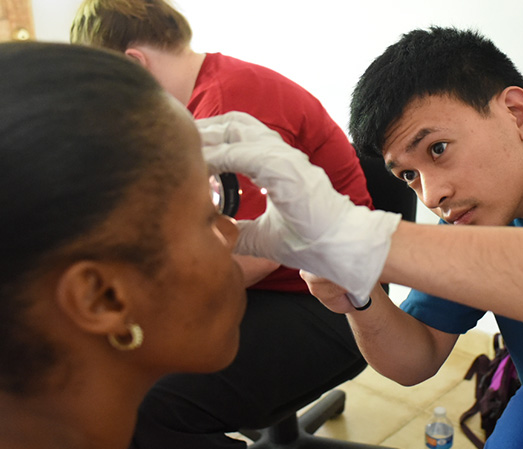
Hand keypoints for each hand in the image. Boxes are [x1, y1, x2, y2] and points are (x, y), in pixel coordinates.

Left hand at [197, 112, 400, 305]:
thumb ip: (241, 231)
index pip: (239, 137)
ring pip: (239, 131)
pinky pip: (247, 155)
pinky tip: (202, 164)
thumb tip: (214, 237)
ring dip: (208, 136)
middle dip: (204, 127)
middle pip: (235, 124)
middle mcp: (281, 155)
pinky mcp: (289, 171)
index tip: (184, 146)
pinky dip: (223, 156)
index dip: (211, 137)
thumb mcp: (265, 236)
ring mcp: (286, 160)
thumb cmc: (314, 240)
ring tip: (182, 143)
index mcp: (278, 165)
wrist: (346, 249)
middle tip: (175, 136)